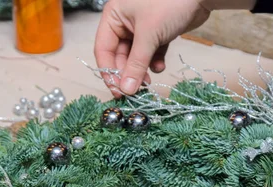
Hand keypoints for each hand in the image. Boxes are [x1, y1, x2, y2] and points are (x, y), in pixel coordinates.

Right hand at [94, 0, 255, 97]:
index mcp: (113, 16)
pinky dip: (154, 62)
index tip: (117, 92)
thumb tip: (126, 90)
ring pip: (136, 56)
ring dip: (141, 70)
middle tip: (135, 92)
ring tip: (148, 81)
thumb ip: (136, 64)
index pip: (103, 49)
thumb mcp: (149, 36)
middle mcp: (124, 22)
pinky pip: (150, 53)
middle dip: (127, 73)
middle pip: (119, 55)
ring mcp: (141, 27)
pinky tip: (160, 67)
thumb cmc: (169, 4)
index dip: (108, 72)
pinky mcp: (157, 33)